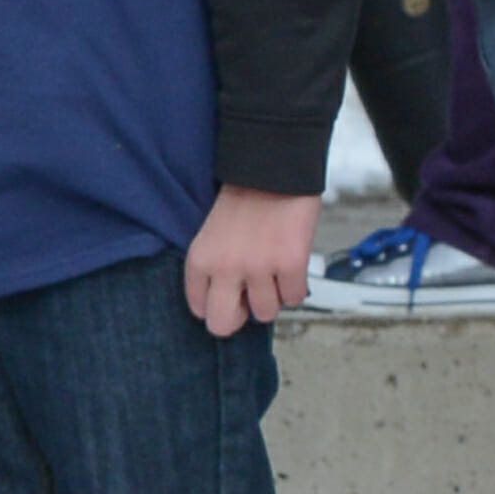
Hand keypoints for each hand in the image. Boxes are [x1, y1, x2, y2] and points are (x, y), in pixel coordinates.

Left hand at [185, 187, 319, 335]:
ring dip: (273, 297)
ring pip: (265, 313)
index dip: (218, 304)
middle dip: (238, 317)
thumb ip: (215, 268)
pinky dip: (296, 287)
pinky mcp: (290, 264)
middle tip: (250, 300)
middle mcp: (225, 269)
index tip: (230, 295)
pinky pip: (294, 299)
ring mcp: (258, 268)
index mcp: (200, 261)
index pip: (199, 309)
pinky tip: (291, 268)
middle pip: (222, 325)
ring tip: (274, 273)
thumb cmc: (245, 198)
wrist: (273, 168)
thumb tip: (232, 300)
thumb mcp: (211, 235)